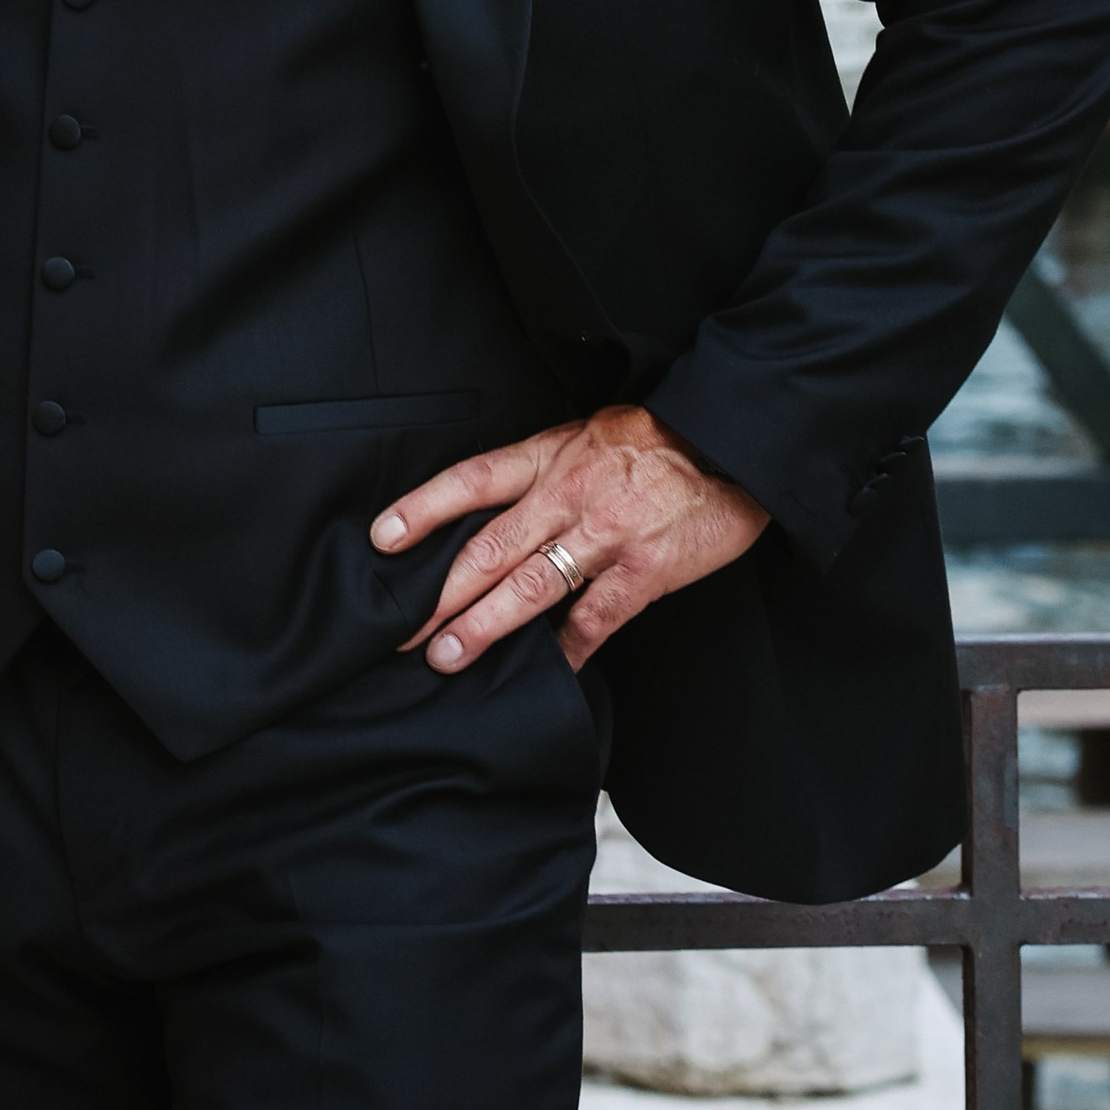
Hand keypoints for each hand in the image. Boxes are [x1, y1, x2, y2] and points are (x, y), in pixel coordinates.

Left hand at [372, 404, 768, 674]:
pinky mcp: (643, 570)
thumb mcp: (583, 436)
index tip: (382, 540)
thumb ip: (538, 473)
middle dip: (439, 592)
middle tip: (399, 628)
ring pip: (531, 586)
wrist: (726, 441)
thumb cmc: (650, 441)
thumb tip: (486, 510)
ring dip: (485, 626)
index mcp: (548, 457)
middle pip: (489, 547)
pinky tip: (550, 673)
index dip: (423, 508)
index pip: (471, 481)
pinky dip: (570, 650)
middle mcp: (567, 495)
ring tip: (447, 656)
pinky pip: (596, 618)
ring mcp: (604, 535)